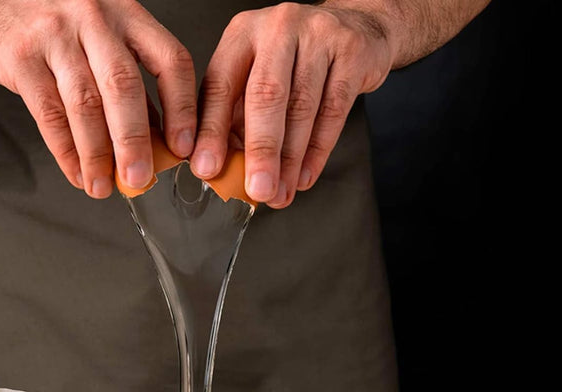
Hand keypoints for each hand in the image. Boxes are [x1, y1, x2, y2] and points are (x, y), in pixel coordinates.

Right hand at [0, 0, 196, 197]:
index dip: (181, 108)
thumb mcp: (102, 36)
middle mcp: (94, 19)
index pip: (170, 60)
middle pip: (123, 86)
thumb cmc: (55, 20)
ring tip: (103, 186)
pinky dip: (65, 151)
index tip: (183, 147)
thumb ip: (129, 82)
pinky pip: (49, 114)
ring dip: (96, 155)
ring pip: (84, 104)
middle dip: (134, 141)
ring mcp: (55, 35)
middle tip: (140, 178)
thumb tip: (158, 139)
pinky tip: (76, 173)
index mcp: (127, 14)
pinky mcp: (21, 56)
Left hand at [191, 2, 393, 207]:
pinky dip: (318, 150)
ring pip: (302, 107)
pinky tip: (305, 176)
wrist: (354, 28)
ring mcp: (318, 35)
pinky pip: (333, 110)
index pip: (220, 85)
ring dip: (290, 160)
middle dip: (260, 150)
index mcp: (243, 34)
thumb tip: (219, 170)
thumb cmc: (294, 61)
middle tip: (257, 189)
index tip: (207, 168)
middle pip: (265, 95)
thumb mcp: (255, 78)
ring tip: (281, 193)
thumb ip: (235, 118)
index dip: (211, 131)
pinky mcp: (352, 51)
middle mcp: (278, 28)